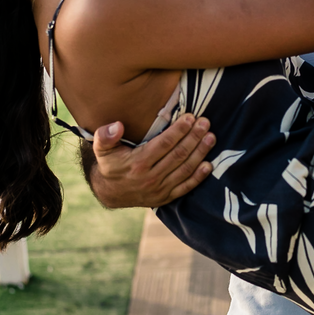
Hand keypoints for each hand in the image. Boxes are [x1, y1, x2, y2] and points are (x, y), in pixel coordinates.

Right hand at [89, 115, 215, 208]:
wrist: (111, 193)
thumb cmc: (111, 165)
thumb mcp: (102, 149)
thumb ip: (105, 136)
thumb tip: (116, 126)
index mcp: (138, 163)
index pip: (164, 144)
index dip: (179, 130)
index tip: (190, 117)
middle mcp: (151, 177)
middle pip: (178, 154)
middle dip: (194, 137)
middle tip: (205, 123)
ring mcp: (160, 189)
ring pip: (185, 169)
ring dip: (200, 152)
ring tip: (211, 137)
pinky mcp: (166, 197)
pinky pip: (186, 187)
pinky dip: (199, 176)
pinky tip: (209, 164)